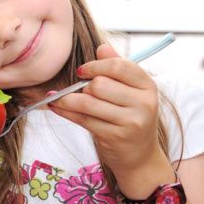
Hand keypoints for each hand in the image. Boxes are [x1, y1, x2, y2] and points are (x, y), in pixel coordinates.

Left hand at [46, 43, 162, 179]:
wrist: (140, 156)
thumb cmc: (131, 117)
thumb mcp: (131, 91)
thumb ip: (117, 67)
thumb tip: (102, 47)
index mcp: (148, 86)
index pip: (119, 66)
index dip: (95, 66)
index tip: (82, 71)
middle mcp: (143, 103)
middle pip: (100, 84)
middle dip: (83, 87)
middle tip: (79, 91)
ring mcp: (131, 122)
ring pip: (87, 102)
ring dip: (66, 99)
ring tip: (58, 98)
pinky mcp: (115, 136)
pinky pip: (82, 119)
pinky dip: (64, 111)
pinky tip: (56, 106)